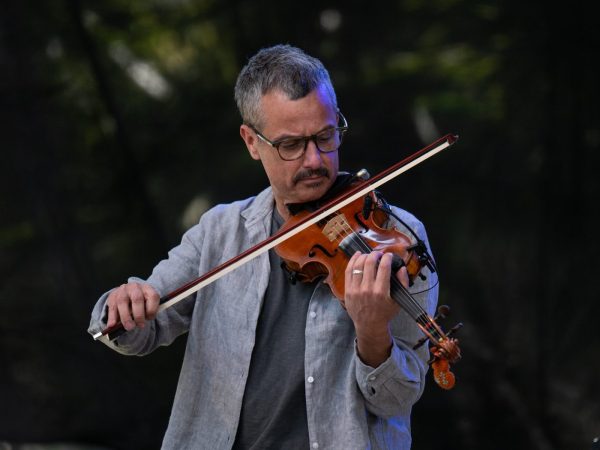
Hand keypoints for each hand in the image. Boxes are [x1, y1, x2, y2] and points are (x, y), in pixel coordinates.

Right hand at [106, 282, 159, 330]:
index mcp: (148, 288)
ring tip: (129, 327)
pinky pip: (112, 307)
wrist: (129, 293)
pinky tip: (112, 325)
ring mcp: (123, 290)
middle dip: (139, 315)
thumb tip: (143, 322)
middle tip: (140, 326)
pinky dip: (112, 317)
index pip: (153, 296)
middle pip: (137, 299)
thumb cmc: (142, 302)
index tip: (149, 318)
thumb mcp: (149, 304)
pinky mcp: (113, 296)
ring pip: (122, 302)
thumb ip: (149, 311)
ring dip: (126, 317)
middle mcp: (135, 287)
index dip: (152, 310)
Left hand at [344, 251, 408, 365]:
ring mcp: (356, 289)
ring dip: (364, 256)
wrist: (369, 325)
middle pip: (369, 263)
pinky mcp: (348, 290)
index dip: (387, 258)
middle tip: (379, 254)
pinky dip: (353, 260)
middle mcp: (367, 289)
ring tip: (369, 255)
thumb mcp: (397, 300)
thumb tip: (401, 268)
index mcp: (381, 291)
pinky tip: (357, 255)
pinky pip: (348, 271)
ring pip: (358, 265)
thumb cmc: (385, 313)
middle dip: (375, 254)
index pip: (384, 267)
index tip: (389, 255)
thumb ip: (403, 283)